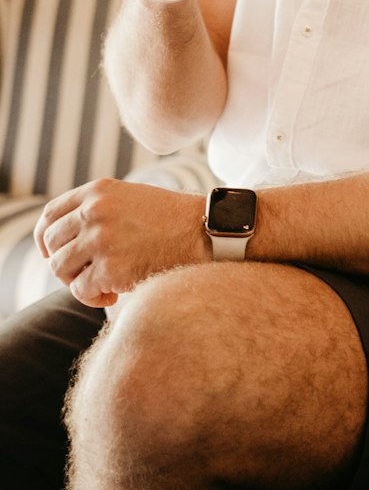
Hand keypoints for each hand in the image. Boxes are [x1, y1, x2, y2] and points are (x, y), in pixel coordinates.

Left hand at [35, 180, 206, 307]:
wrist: (203, 232)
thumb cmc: (170, 219)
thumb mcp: (130, 198)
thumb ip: (97, 209)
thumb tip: (63, 239)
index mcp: (97, 191)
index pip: (51, 215)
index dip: (44, 237)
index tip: (51, 252)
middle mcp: (94, 212)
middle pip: (52, 244)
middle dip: (65, 263)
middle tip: (87, 273)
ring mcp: (101, 240)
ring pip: (60, 268)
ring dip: (77, 281)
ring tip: (102, 285)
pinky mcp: (111, 268)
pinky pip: (80, 290)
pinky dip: (92, 297)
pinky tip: (114, 295)